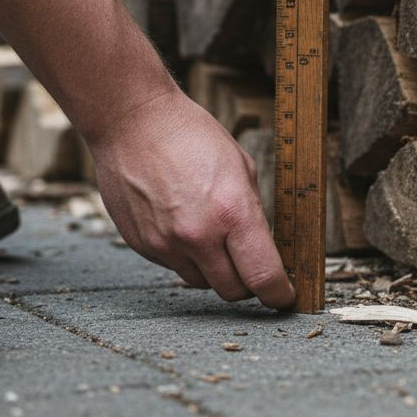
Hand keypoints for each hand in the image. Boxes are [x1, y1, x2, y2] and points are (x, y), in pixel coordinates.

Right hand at [88, 90, 294, 308]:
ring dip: (214, 270)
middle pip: (234, 291)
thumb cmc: (190, 135)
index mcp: (232, 212)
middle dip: (248, 283)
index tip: (283, 295)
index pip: (263, 277)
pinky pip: (174, 267)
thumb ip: (252, 213)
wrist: (132, 121)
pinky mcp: (142, 245)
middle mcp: (198, 235)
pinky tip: (182, 223)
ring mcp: (166, 244)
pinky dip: (185, 256)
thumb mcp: (240, 166)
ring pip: (202, 283)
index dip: (279, 293)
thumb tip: (263, 247)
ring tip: (211, 235)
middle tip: (250, 265)